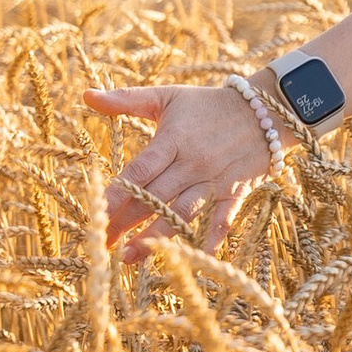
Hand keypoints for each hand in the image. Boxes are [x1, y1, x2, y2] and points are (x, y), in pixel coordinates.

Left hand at [85, 84, 279, 254]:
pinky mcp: (236, 192)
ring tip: (131, 257)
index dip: (116, 193)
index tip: (95, 212)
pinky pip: (221, 219)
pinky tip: (192, 257)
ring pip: (182, 213)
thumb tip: (86, 94)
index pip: (139, 171)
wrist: (265, 110)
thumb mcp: (168, 96)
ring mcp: (215, 180)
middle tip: (102, 243)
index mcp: (173, 140)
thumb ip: (127, 99)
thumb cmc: (208, 104)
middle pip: (154, 198)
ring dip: (157, 236)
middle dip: (126, 222)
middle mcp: (193, 163)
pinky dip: (209, 238)